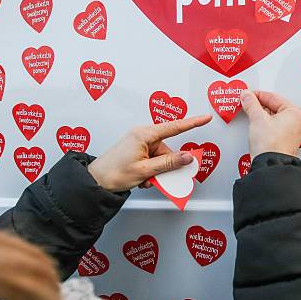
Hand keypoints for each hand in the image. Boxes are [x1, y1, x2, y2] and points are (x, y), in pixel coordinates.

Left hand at [88, 115, 211, 191]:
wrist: (95, 181)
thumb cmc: (114, 173)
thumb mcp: (145, 170)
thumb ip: (169, 163)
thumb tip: (187, 157)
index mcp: (144, 134)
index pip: (174, 127)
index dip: (192, 123)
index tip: (205, 118)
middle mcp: (142, 135)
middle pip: (168, 150)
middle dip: (166, 166)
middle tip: (158, 178)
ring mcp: (139, 143)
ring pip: (161, 158)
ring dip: (157, 171)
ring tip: (145, 180)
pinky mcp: (137, 151)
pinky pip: (153, 160)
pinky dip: (152, 171)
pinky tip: (142, 179)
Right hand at [240, 90, 300, 157]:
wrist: (270, 165)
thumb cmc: (271, 145)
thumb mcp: (257, 118)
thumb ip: (251, 104)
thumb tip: (247, 96)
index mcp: (296, 113)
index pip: (273, 98)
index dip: (257, 95)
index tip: (248, 95)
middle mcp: (298, 122)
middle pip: (275, 107)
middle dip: (260, 105)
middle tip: (248, 102)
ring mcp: (293, 133)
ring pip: (275, 118)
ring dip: (262, 115)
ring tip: (251, 113)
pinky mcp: (287, 141)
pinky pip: (276, 127)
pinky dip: (266, 124)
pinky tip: (257, 125)